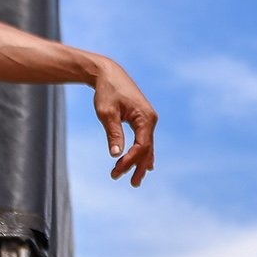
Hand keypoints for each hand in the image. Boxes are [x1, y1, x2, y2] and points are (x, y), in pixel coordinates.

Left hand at [92, 59, 156, 185]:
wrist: (107, 73)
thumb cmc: (106, 91)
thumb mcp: (107, 113)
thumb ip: (113, 133)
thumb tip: (115, 154)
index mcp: (145, 118)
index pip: (141, 146)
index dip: (130, 161)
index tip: (116, 171)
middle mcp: (151, 119)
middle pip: (147, 149)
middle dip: (138, 167)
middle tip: (131, 184)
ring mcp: (148, 119)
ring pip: (147, 146)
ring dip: (141, 163)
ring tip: (136, 180)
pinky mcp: (143, 118)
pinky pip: (145, 139)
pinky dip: (143, 153)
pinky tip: (146, 165)